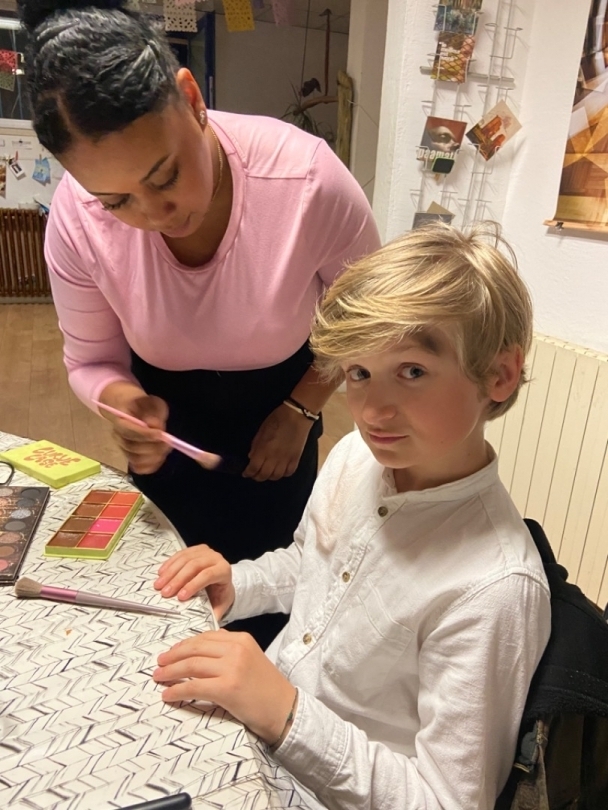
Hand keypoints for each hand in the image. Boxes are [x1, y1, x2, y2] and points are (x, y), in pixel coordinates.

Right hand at [98, 381, 169, 473]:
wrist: (132, 411)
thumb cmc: (144, 406)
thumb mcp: (152, 402)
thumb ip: (153, 411)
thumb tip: (154, 424)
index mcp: (120, 420)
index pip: (128, 431)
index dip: (145, 434)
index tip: (161, 433)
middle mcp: (118, 436)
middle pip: (132, 447)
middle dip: (152, 446)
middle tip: (168, 442)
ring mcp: (123, 448)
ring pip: (136, 459)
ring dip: (153, 456)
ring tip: (166, 448)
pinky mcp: (131, 457)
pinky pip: (138, 467)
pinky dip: (150, 466)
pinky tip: (160, 458)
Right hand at [154, 545, 233, 617]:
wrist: (223, 580)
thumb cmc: (220, 594)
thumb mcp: (221, 605)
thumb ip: (213, 615)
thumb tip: (204, 630)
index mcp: (224, 571)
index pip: (207, 575)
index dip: (193, 585)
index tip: (180, 597)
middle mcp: (215, 558)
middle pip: (194, 566)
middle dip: (177, 580)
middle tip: (164, 593)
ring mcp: (205, 551)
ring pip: (185, 558)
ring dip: (170, 572)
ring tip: (159, 585)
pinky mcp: (195, 549)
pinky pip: (180, 554)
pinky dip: (169, 564)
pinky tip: (161, 573)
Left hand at [154, 629, 296, 744]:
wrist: (284, 709)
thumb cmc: (267, 688)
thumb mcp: (251, 658)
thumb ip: (230, 651)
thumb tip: (200, 653)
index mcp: (241, 639)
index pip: (205, 637)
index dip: (184, 644)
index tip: (172, 651)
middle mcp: (236, 649)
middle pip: (195, 649)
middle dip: (173, 656)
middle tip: (160, 663)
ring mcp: (231, 668)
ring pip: (191, 666)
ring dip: (170, 672)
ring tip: (159, 677)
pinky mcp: (226, 689)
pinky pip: (193, 686)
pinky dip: (176, 690)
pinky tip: (168, 694)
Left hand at [244, 404, 312, 481]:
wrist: (297, 416)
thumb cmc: (276, 419)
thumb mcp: (261, 430)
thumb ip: (255, 445)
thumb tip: (251, 457)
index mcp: (263, 450)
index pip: (254, 468)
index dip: (248, 473)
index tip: (245, 473)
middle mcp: (274, 458)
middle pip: (264, 475)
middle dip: (257, 477)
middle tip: (254, 474)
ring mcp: (286, 460)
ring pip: (276, 476)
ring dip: (269, 477)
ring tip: (267, 473)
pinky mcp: (296, 459)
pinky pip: (289, 473)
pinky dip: (283, 474)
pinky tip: (280, 470)